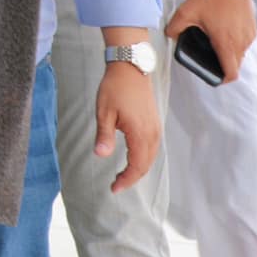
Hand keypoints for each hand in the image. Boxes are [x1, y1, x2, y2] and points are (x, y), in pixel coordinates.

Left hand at [94, 60, 160, 192]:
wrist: (131, 68)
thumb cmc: (115, 88)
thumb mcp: (104, 112)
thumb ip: (104, 136)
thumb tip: (100, 155)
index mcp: (140, 134)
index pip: (136, 166)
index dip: (126, 180)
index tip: (113, 188)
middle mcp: (152, 134)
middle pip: (145, 165)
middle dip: (132, 178)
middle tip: (116, 185)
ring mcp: (156, 129)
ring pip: (151, 158)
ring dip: (138, 169)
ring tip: (122, 175)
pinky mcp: (155, 123)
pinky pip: (152, 148)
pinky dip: (143, 158)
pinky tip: (133, 158)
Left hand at [165, 0, 256, 82]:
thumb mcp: (185, 13)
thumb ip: (174, 28)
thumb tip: (170, 36)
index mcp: (226, 43)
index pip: (231, 73)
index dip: (222, 79)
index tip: (214, 76)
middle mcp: (241, 42)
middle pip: (235, 65)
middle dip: (223, 65)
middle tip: (209, 57)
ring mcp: (249, 35)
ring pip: (240, 53)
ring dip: (229, 53)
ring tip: (214, 41)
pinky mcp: (252, 28)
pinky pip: (244, 42)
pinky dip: (235, 42)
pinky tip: (222, 31)